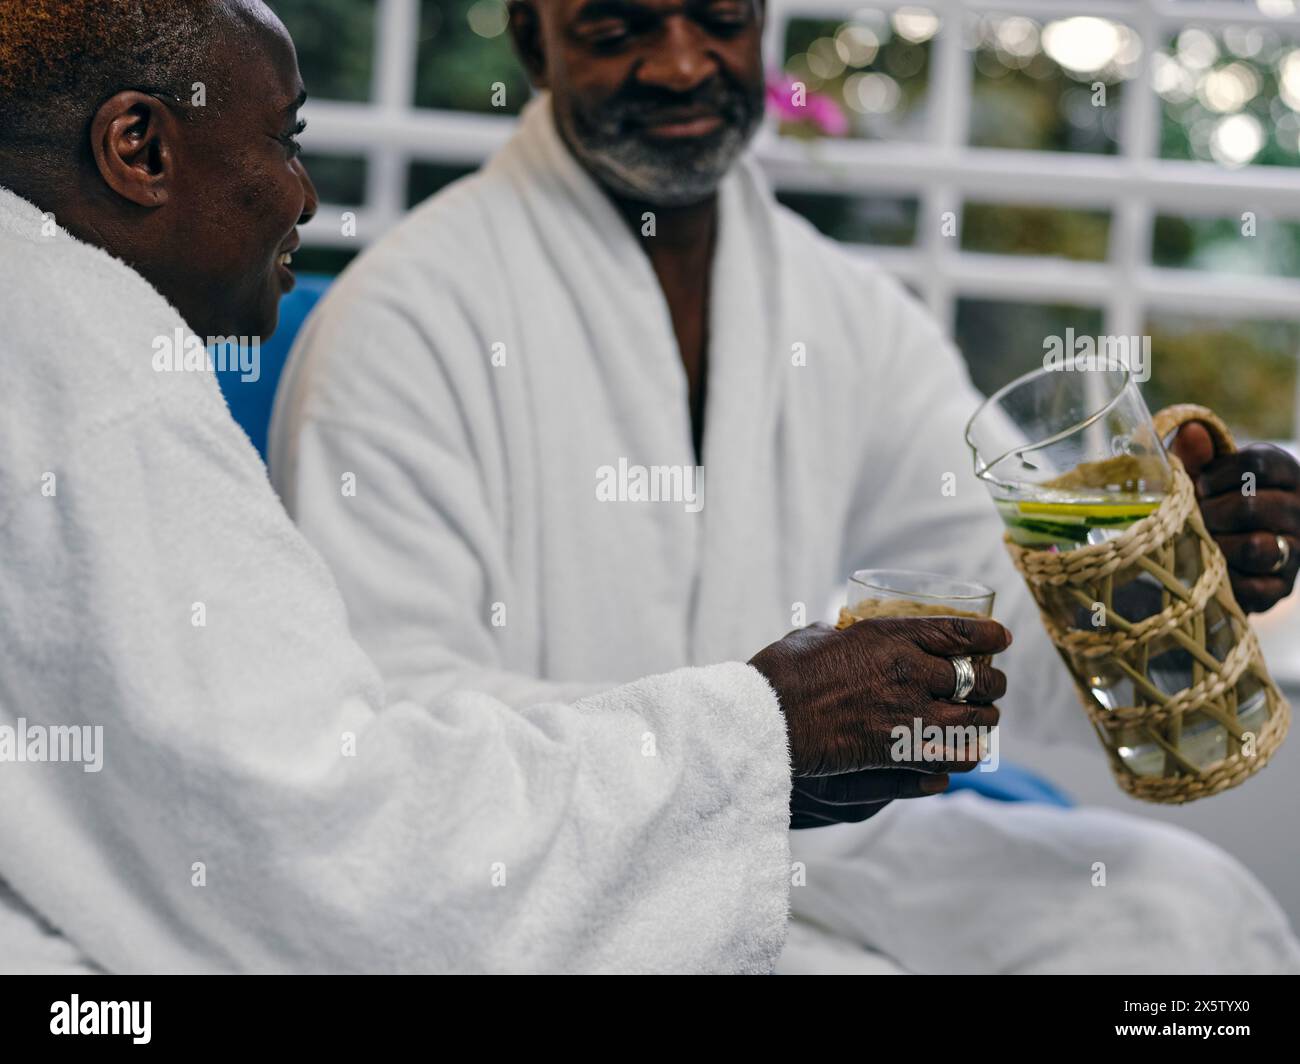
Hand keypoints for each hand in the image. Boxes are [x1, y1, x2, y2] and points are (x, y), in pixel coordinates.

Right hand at [749, 617, 1010, 825]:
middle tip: (995, 686)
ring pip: (974, 721)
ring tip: (987, 722)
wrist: (770, 719)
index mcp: (890, 636)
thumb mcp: (816, 637)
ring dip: (985, 721)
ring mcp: (908, 714)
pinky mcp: (901, 751)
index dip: (988, 636)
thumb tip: (842, 632)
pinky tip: (968, 753)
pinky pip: (954, 756)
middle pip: (975, 679)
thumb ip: (840, 635)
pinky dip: (967, 754)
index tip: (1002, 639)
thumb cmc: (783, 674)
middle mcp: (909, 672)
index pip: (958, 632)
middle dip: (992, 683)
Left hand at [1172, 422, 1299, 612]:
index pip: (1259, 464)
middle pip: (1251, 507)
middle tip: (1197, 518)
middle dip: (1211, 513)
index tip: (1200, 485)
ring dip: (1217, 545)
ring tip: (1203, 542)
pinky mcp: (1282, 586)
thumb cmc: (1210, 501)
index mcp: (1286, 473)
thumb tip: (1191, 431)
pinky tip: (1213, 569)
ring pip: (1255, 547)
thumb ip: (1196, 454)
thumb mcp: (1201, 474)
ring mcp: (1296, 550)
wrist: (1213, 554)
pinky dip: (1225, 578)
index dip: (1218, 475)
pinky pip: (1253, 586)